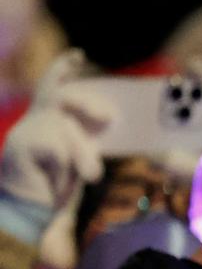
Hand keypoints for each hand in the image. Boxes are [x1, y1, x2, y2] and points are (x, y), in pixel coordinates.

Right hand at [0, 49, 111, 216]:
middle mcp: (34, 120)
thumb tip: (114, 121)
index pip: (52, 85)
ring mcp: (24, 131)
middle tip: (110, 117)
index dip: (63, 68)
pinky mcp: (19, 146)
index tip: (80, 55)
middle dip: (88, 103)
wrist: (28, 212)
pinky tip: (56, 179)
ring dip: (84, 152)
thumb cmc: (56, 185)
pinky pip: (56, 148)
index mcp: (47, 120)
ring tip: (91, 176)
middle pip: (61, 97)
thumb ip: (90, 138)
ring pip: (64, 126)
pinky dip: (66, 167)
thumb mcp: (79, 157)